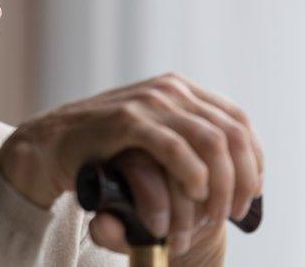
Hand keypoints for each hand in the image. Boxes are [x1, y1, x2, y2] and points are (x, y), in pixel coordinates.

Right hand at [0, 72, 263, 258]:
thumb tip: (235, 167)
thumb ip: (186, 140)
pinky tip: (195, 193)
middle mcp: (170, 89)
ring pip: (211, 141)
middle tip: (235, 213)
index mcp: (181, 90)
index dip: (253, 159)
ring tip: (213, 214)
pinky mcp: (126, 120)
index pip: (238, 120)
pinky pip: (174, 147)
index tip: (251, 193)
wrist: (51, 144)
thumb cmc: (105, 149)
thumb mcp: (153, 137)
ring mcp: (148, 101)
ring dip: (220, 183)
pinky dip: (192, 173)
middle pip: (231, 133)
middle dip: (241, 178)